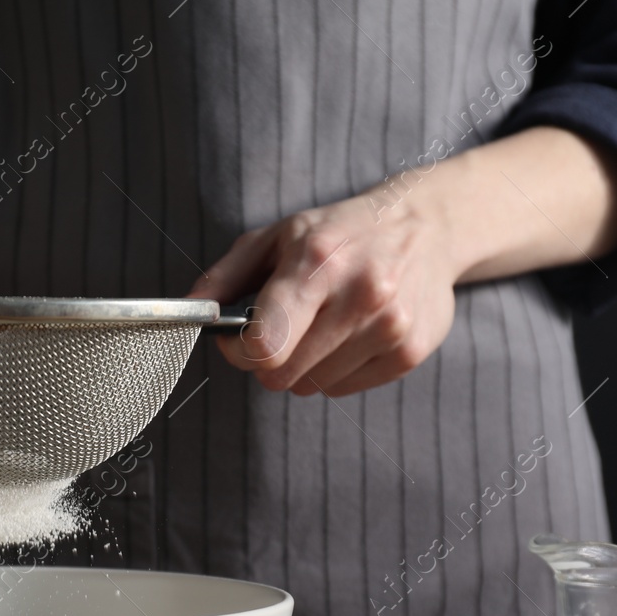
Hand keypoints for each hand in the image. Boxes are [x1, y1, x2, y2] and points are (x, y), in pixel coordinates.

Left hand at [192, 190, 458, 397]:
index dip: (239, 351)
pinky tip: (350, 334)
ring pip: (312, 386)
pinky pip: (343, 389)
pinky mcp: (410, 352)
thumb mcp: (278, 235)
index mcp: (317, 262)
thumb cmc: (341, 232)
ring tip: (324, 324)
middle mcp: (359, 295)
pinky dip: (336, 370)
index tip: (239, 338)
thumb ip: (226, 276)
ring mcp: (389, 326)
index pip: (265, 345)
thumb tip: (189, 313)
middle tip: (282, 330)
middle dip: (269, 359)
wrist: (427, 226)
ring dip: (305, 365)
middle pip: (282, 374)